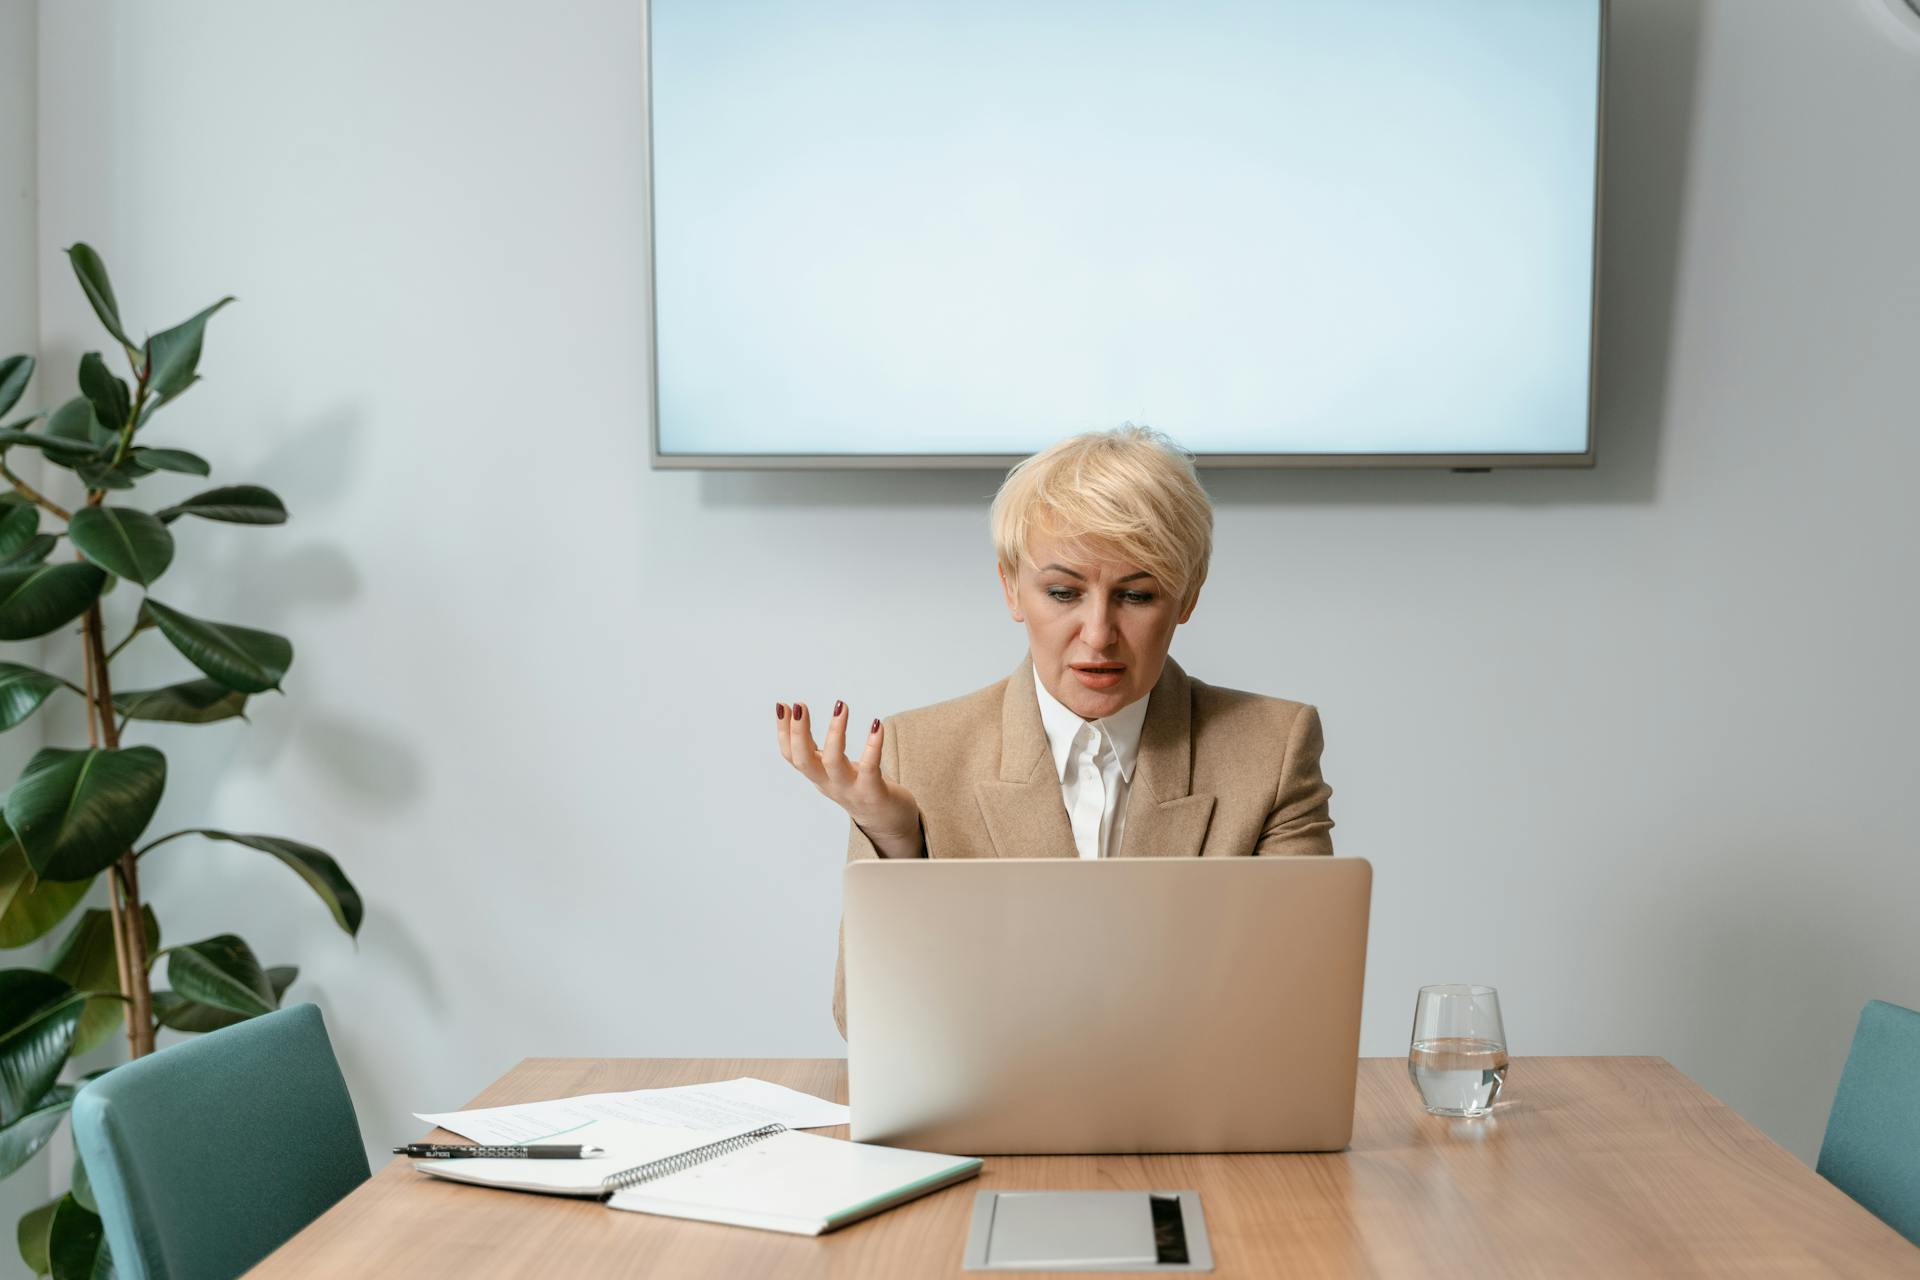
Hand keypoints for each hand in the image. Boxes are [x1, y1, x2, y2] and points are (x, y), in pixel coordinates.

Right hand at [776, 701, 923, 857]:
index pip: (792, 756)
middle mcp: (830, 784)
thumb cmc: (860, 787)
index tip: (782, 706)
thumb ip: (818, 751)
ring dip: (835, 732)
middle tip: (799, 705)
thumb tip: (799, 719)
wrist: (888, 822)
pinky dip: (872, 744)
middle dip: (798, 732)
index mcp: (818, 776)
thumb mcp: (833, 769)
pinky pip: (870, 766)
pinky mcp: (873, 792)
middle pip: (804, 760)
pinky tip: (876, 724)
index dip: (783, 732)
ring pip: (833, 762)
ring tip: (841, 706)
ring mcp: (850, 789)